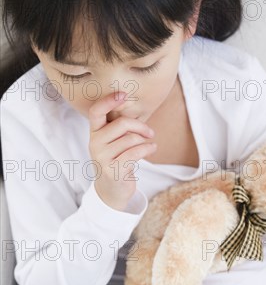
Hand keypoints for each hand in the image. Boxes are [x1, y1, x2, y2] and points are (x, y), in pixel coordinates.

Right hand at [88, 92, 156, 210]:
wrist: (111, 190)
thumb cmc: (117, 161)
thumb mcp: (114, 143)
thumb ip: (120, 128)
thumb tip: (135, 109)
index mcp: (94, 133)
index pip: (96, 112)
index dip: (108, 101)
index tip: (123, 94)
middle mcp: (95, 144)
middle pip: (121, 124)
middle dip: (140, 126)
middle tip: (150, 132)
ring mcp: (102, 158)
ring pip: (131, 139)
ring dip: (145, 141)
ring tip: (150, 144)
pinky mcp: (113, 170)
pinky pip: (135, 153)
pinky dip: (147, 149)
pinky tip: (152, 148)